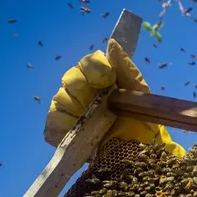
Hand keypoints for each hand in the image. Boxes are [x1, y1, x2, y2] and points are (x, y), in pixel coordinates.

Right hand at [44, 39, 184, 156]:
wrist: (142, 153)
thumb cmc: (143, 121)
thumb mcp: (140, 93)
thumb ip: (126, 68)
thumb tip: (112, 44)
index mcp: (101, 80)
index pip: (88, 64)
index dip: (94, 69)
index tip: (108, 79)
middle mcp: (84, 93)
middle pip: (70, 80)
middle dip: (82, 88)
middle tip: (99, 102)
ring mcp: (73, 114)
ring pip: (60, 101)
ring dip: (75, 108)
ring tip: (92, 120)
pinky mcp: (65, 135)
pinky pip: (53, 126)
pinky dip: (61, 128)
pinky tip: (77, 132)